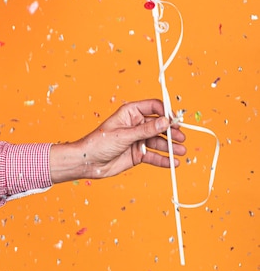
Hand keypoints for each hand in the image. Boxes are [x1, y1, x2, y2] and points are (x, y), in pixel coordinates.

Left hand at [49, 99, 186, 182]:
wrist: (87, 162)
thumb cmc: (98, 143)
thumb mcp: (123, 135)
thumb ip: (145, 130)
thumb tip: (165, 122)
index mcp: (130, 113)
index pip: (153, 107)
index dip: (165, 112)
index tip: (175, 120)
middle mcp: (136, 125)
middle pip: (159, 125)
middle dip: (171, 131)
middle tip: (181, 136)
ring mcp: (138, 140)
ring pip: (159, 141)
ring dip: (171, 146)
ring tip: (182, 151)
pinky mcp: (138, 154)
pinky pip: (154, 155)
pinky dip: (164, 159)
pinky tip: (174, 162)